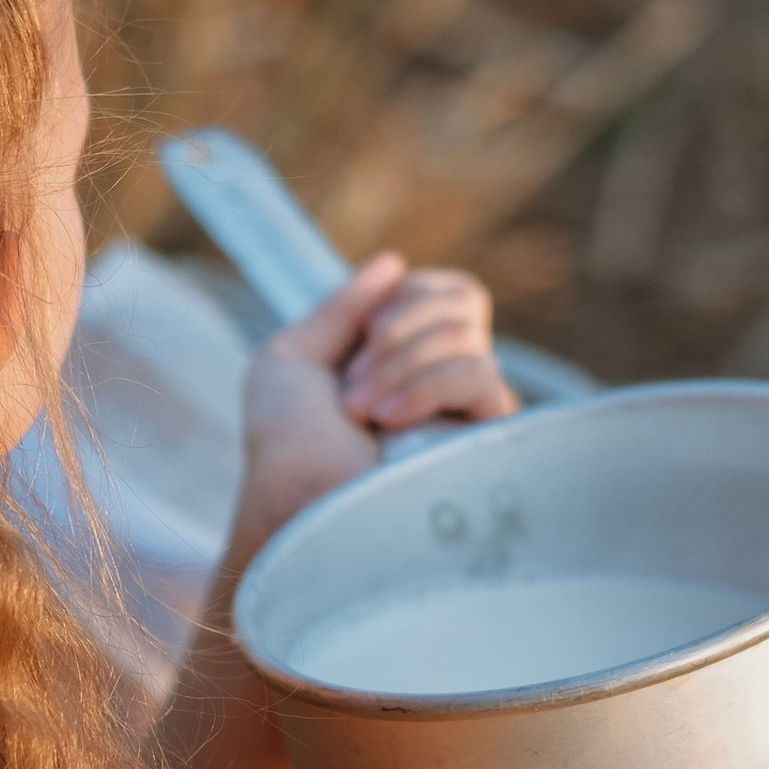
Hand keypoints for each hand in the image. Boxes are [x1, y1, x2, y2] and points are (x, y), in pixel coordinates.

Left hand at [234, 252, 516, 560]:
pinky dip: (426, 386)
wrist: (294, 506)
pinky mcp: (485, 444)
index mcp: (401, 360)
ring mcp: (467, 415)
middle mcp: (442, 382)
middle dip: (398, 325)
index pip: (445, 293)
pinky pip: (482, 377)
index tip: (362, 335)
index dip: (405, 298)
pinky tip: (389, 422)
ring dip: (400, 362)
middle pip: (464, 300)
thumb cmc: (283, 446)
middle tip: (354, 379)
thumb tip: (392, 262)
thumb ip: (340, 307)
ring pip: (468, 335)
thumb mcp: (290, 358)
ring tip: (362, 411)